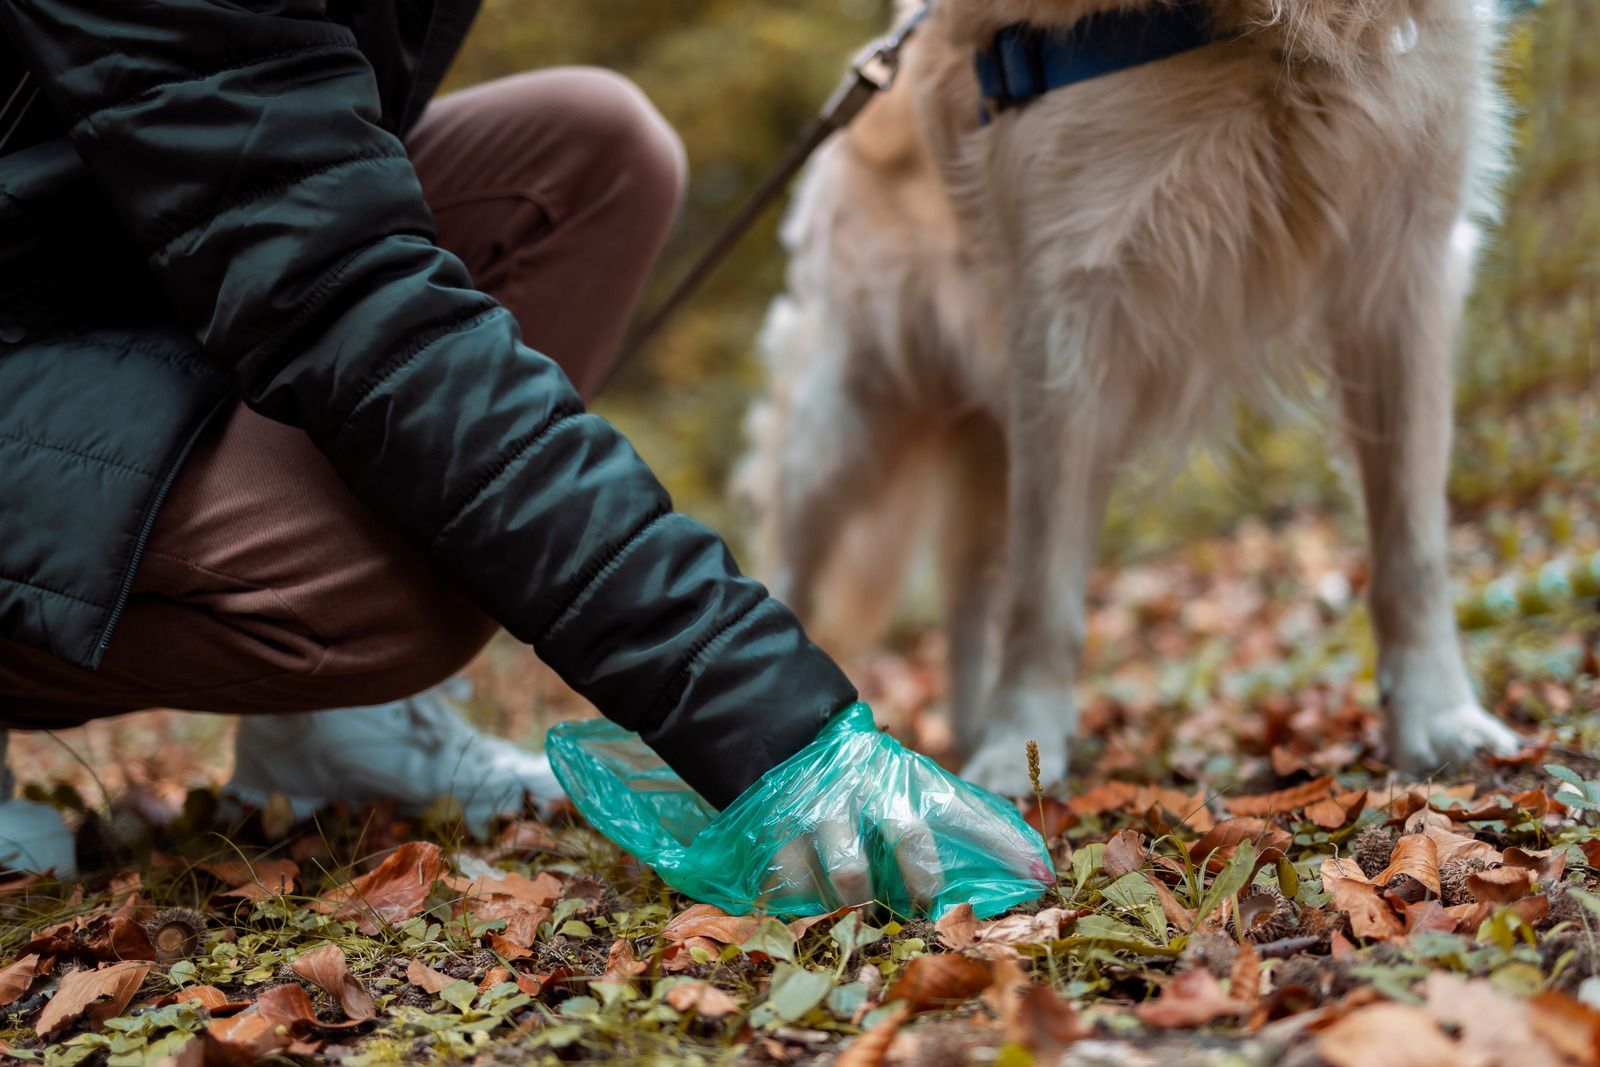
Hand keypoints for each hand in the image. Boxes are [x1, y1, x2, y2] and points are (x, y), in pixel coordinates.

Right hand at [754, 718, 1052, 916]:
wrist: (793, 734)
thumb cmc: (873, 776)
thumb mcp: (918, 783)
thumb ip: (972, 818)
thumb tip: (1037, 866)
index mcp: (911, 780)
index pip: (968, 812)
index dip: (1005, 844)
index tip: (1041, 875)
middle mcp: (872, 790)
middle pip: (909, 836)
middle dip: (923, 880)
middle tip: (925, 904)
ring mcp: (826, 810)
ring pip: (851, 875)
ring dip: (862, 902)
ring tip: (864, 906)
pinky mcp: (783, 830)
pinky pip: (801, 886)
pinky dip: (814, 902)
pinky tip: (819, 897)